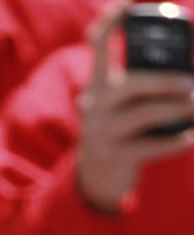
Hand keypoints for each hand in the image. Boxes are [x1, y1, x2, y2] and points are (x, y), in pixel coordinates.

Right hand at [77, 1, 193, 212]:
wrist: (97, 173)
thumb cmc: (121, 125)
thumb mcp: (121, 100)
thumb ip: (141, 77)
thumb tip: (190, 70)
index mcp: (97, 82)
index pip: (98, 43)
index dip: (110, 20)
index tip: (127, 3)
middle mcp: (94, 104)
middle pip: (131, 84)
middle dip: (165, 81)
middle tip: (191, 83)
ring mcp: (100, 131)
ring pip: (143, 115)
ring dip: (175, 110)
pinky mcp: (112, 156)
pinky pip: (149, 146)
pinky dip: (174, 142)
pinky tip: (191, 137)